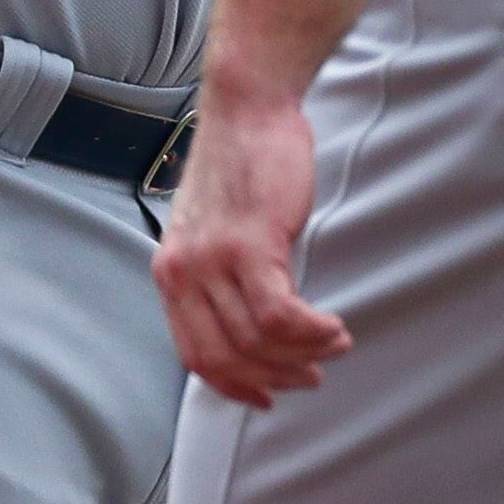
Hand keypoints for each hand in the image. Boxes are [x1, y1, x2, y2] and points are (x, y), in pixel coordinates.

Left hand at [154, 83, 350, 407]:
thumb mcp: (212, 230)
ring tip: (332, 344)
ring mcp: (213, 259)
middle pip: (226, 358)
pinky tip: (332, 326)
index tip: (267, 395)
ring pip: (257, 342)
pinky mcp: (249, 244)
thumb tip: (253, 332)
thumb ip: (220, 278)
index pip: (196, 355)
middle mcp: (183, 272)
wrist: (248, 108)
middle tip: (311, 374)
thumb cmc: (241, 163)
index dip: (235, 385)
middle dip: (275, 378)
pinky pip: (279, 316)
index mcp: (171, 272)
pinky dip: (311, 332)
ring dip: (303, 354)